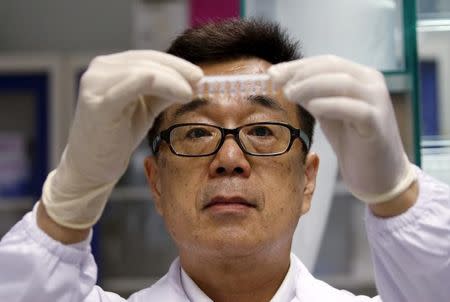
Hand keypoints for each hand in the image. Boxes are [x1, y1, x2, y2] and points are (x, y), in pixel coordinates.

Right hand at [42, 50, 202, 228]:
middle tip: (201, 81)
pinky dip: (165, 84)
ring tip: (192, 92)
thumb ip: (163, 91)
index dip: (177, 64)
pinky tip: (183, 94)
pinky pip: (137, 83)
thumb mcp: (144, 108)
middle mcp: (99, 69)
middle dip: (179, 70)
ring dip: (175, 78)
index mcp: (109, 68)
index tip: (199, 76)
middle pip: (148, 60)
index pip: (148, 57)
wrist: (90, 168)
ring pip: (146, 69)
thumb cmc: (116, 137)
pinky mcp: (99, 102)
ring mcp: (96, 83)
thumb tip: (193, 79)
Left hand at [268, 55, 415, 203]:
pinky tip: (311, 107)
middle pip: (333, 67)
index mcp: (362, 77)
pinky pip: (353, 108)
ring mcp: (378, 102)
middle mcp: (373, 84)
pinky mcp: (377, 124)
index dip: (297, 66)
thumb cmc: (353, 142)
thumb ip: (313, 96)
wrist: (379, 175)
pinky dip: (329, 105)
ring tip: (289, 94)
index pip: (326, 62)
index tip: (272, 73)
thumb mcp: (329, 112)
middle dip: (300, 73)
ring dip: (311, 86)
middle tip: (278, 83)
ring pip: (343, 83)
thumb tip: (285, 81)